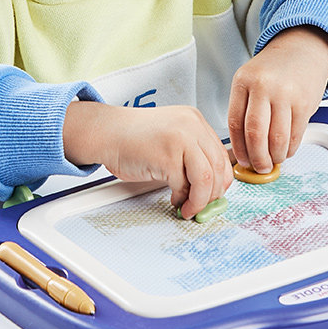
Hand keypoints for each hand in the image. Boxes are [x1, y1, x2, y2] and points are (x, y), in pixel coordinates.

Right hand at [63, 102, 232, 219]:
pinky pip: (183, 184)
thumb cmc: (133, 139)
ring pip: (206, 178)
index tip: (214, 194)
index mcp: (195, 120)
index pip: (221, 154)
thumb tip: (209, 187)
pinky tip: (174, 199)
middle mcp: (192, 126)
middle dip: (212, 194)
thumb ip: (191, 155)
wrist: (106, 133)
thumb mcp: (171, 138)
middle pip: (218, 166)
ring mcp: (181, 139)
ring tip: (190, 208)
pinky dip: (181, 197)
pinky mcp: (167, 155)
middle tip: (203, 206)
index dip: (221, 179)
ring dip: (200, 200)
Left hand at [227, 26, 327, 173]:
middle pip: (255, 134)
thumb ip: (243, 108)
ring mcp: (286, 94)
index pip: (235, 122)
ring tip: (273, 161)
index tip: (242, 160)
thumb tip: (242, 148)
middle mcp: (264, 86)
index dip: (238, 147)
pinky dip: (290, 149)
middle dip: (257, 158)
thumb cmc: (273, 70)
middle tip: (259, 167)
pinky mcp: (305, 103)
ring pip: (277, 138)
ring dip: (274, 157)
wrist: (302, 50)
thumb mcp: (249, 80)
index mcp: (244, 81)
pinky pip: (295, 135)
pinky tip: (286, 151)